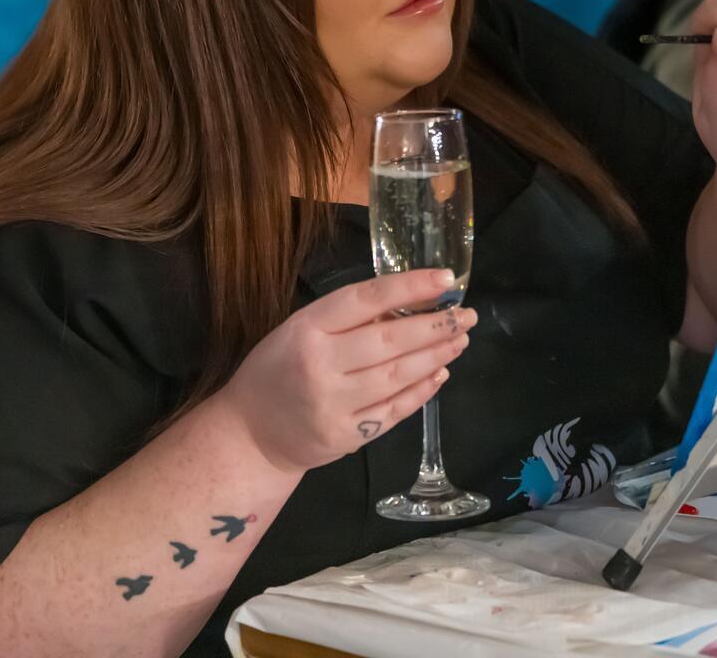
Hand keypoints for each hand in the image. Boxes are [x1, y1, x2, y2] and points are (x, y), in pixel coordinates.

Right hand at [226, 268, 475, 474]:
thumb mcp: (299, 329)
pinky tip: (441, 373)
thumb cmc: (277, 369)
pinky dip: (422, 391)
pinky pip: (394, 410)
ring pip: (398, 375)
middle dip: (435, 325)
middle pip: (390, 340)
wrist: (249, 434)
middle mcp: (322, 365)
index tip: (445, 279)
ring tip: (460, 339)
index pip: (366, 299)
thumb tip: (408, 302)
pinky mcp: (347, 437)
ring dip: (436, 356)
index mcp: (307, 328)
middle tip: (467, 314)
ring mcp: (335, 404)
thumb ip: (346, 318)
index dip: (409, 286)